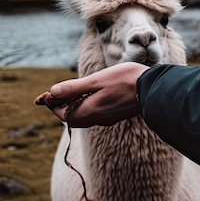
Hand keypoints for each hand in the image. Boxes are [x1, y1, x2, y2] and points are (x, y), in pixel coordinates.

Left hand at [34, 62, 149, 126]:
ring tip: (71, 90)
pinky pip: (95, 113)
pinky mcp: (116, 114)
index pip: (63, 114)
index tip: (46, 94)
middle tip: (56, 92)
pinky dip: (87, 104)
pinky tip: (91, 93)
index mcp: (89, 112)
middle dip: (62, 105)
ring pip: (84, 115)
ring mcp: (108, 118)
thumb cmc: (124, 81)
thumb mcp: (96, 81)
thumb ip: (73, 88)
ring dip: (74, 104)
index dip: (52, 104)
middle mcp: (97, 119)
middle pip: (72, 117)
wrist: (153, 88)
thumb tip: (51, 93)